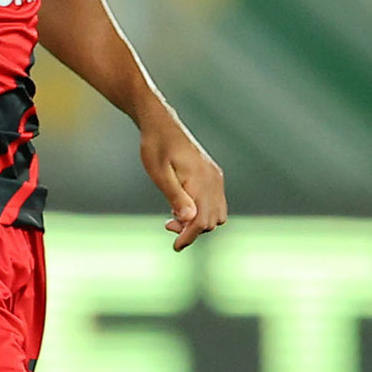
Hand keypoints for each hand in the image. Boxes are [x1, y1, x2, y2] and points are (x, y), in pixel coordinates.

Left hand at [140, 111, 226, 250]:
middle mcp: (213, 180)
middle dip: (192, 230)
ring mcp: (215, 177)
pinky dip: (202, 211)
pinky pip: (215, 202)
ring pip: (217, 214)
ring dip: (198, 222)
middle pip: (212, 221)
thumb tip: (189, 220)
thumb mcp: (159, 173)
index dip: (189, 236)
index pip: (202, 221)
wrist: (161, 124)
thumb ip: (175, 196)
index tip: (175, 246)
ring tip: (173, 215)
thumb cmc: (155, 147)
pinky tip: (182, 205)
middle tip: (167, 223)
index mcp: (201, 181)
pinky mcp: (213, 175)